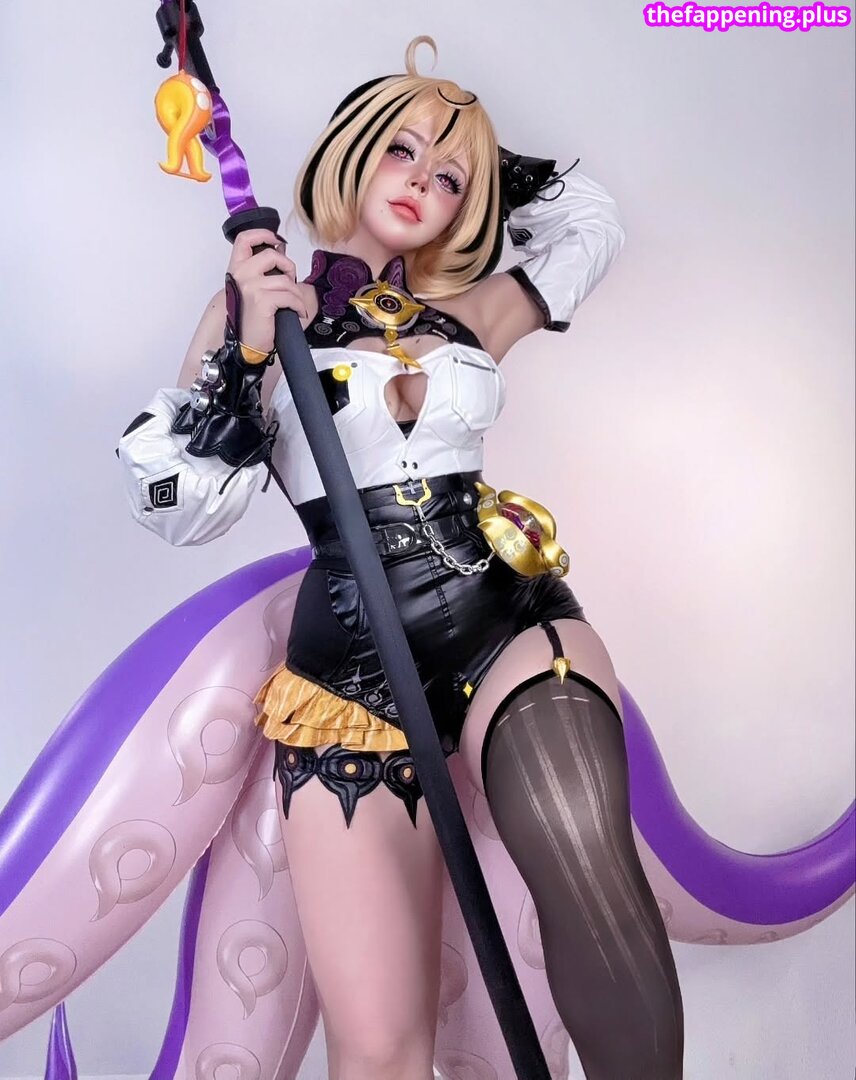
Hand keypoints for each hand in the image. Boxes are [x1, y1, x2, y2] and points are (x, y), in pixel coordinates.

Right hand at [225, 228, 307, 352]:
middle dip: (288, 267)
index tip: (276, 240)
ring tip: (294, 304)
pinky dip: (298, 305)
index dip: (263, 234)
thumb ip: (260, 271)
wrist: (245, 343)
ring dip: (296, 294)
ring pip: (286, 280)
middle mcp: (241, 275)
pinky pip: (290, 296)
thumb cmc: (250, 317)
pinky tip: (297, 312)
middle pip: (272, 255)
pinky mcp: (262, 301)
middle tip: (290, 282)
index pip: (244, 239)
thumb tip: (280, 252)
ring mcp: (251, 287)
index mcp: (236, 269)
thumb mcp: (250, 289)